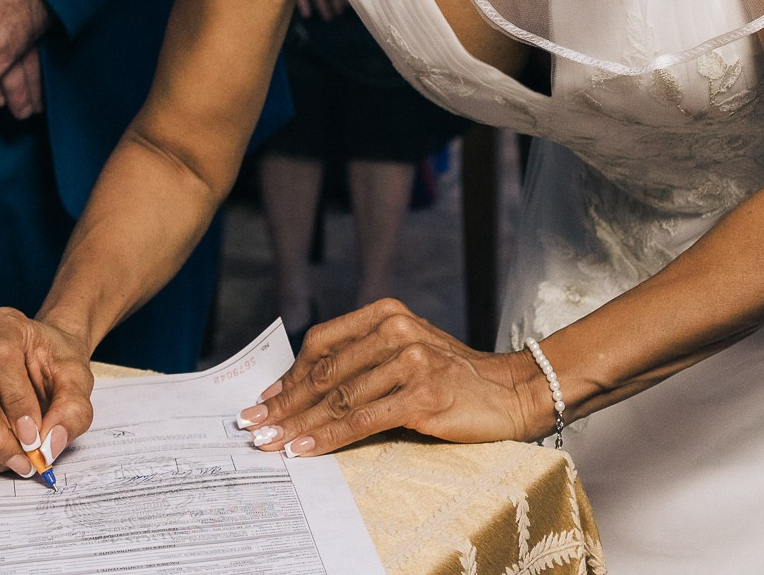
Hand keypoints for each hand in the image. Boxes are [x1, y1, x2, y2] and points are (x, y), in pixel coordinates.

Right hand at [0, 307, 94, 475]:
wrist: (48, 363)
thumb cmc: (59, 365)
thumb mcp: (79, 380)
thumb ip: (72, 410)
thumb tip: (49, 447)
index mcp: (4, 326)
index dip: (15, 401)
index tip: (35, 433)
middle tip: (27, 460)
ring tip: (22, 458)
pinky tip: (8, 452)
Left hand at [238, 299, 549, 456]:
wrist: (511, 391)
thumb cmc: (454, 377)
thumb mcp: (406, 352)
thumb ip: (363, 360)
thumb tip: (303, 387)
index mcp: (386, 314)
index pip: (322, 344)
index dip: (289, 376)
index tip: (263, 402)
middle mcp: (396, 330)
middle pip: (324, 373)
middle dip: (284, 405)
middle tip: (252, 426)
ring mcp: (410, 360)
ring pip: (339, 399)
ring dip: (299, 426)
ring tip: (271, 444)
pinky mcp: (422, 394)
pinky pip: (362, 420)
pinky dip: (329, 438)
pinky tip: (306, 450)